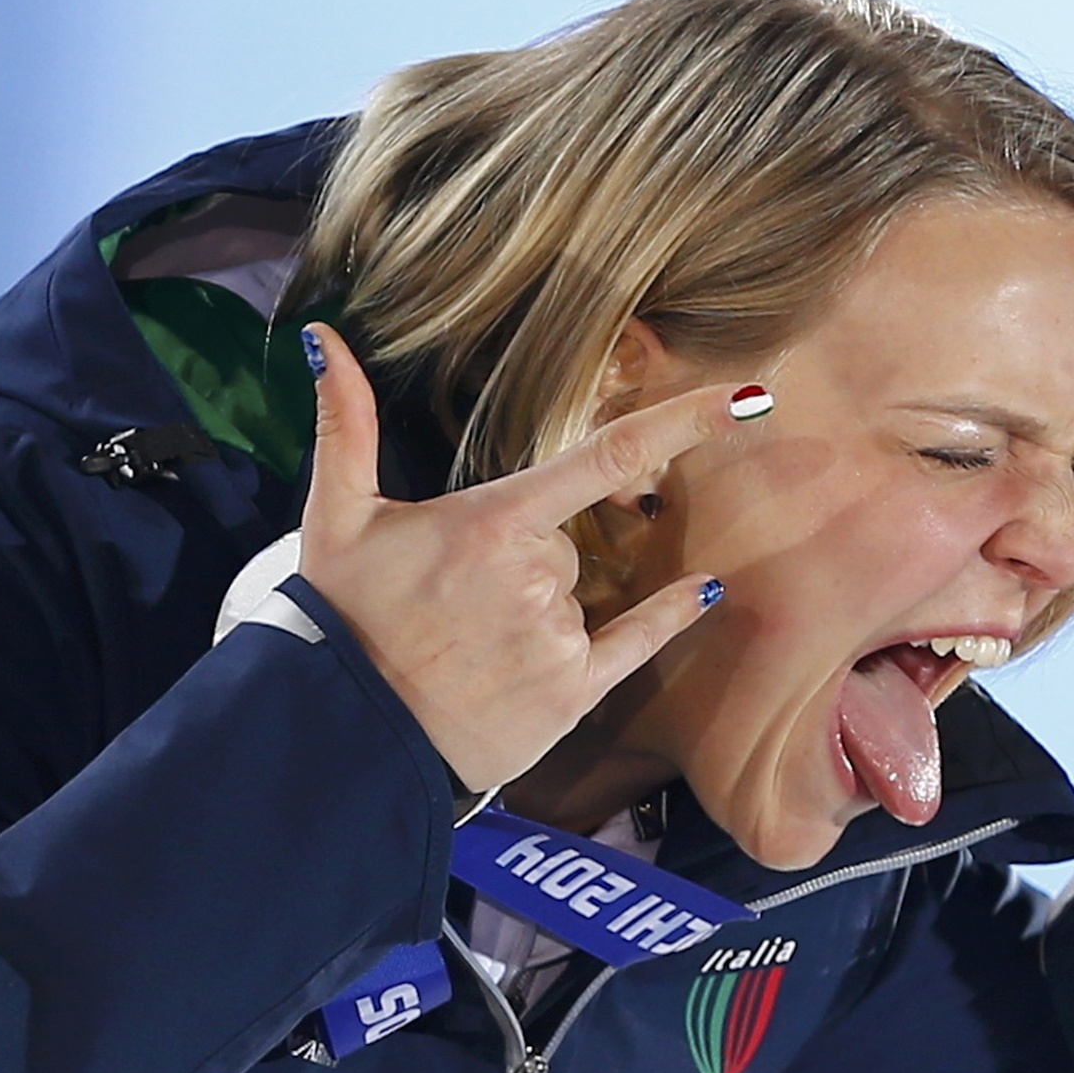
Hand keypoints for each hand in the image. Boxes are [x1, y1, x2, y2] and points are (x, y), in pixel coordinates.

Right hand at [299, 323, 734, 792]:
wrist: (345, 734)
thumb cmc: (340, 619)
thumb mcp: (335, 517)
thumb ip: (345, 424)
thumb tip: (327, 337)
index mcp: (492, 522)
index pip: (609, 456)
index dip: (684, 422)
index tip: (745, 396)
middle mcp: (537, 576)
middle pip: (570, 541)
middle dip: (530, 556)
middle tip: (461, 597)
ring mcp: (559, 636)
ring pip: (582, 594)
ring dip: (544, 606)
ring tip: (475, 642)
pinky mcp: (571, 693)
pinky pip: (637, 641)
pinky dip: (670, 614)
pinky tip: (703, 590)